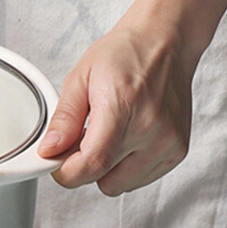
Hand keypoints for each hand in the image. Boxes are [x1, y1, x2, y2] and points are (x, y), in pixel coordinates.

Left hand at [37, 0, 226, 195]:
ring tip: (110, 136)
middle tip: (86, 139)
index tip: (59, 164)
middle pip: (102, 180)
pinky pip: (138, 181)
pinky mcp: (177, 151)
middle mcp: (151, 127)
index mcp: (124, 105)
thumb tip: (49, 151)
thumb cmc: (126, 55)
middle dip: (85, 166)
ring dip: (107, 170)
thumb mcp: (81, 78)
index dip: (68, 173)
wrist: (167, 41)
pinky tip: (128, 140)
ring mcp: (167, 142)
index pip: (92, 164)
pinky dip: (126, 168)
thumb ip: (63, 120)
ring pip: (119, 186)